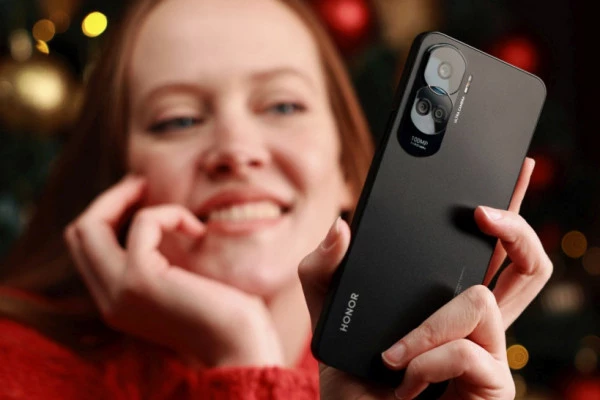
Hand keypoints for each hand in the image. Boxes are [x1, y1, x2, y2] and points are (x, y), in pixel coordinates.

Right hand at [64, 175, 283, 366]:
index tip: (137, 195)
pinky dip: (169, 213)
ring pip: (89, 226)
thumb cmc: (223, 314)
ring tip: (152, 189)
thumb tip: (150, 220)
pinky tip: (197, 229)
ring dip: (123, 197)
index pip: (86, 249)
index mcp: (116, 300)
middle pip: (78, 233)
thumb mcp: (180, 282)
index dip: (106, 215)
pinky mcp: (139, 279)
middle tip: (140, 182)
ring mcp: (119, 290)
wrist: (241, 346)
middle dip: (108, 200)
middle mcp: (108, 299)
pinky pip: (143, 223)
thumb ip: (157, 261)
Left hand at [299, 158, 551, 398]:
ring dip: (428, 327)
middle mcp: (474, 322)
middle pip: (526, 266)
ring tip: (393, 355)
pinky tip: (407, 382)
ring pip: (482, 301)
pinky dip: (425, 362)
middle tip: (484, 214)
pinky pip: (466, 351)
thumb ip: (323, 272)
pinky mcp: (492, 385)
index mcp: (444, 298)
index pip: (485, 250)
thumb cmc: (354, 377)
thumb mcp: (329, 317)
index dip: (509, 212)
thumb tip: (340, 226)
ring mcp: (488, 352)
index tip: (518, 167)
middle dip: (516, 229)